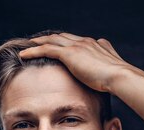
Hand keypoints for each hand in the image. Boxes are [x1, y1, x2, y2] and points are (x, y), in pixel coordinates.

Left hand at [19, 32, 135, 94]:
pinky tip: (24, 54)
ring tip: (26, 47)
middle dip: (48, 39)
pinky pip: (46, 48)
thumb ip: (106, 64)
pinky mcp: (70, 53)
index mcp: (95, 44)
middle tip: (35, 42)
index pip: (74, 40)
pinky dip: (34, 50)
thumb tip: (105, 63)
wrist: (119, 77)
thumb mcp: (112, 69)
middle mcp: (84, 41)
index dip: (62, 42)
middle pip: (61, 36)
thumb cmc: (118, 79)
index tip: (54, 45)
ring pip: (51, 40)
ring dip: (37, 42)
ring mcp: (77, 46)